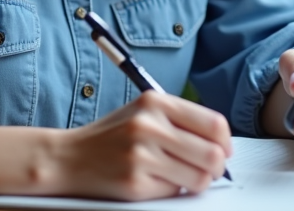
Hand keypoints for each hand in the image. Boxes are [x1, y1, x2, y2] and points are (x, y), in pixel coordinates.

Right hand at [53, 91, 231, 200]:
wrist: (69, 157)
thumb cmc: (112, 135)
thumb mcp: (143, 112)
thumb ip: (180, 119)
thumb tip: (221, 142)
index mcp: (155, 102)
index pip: (213, 123)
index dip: (225, 142)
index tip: (223, 149)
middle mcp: (149, 125)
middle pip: (212, 154)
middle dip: (216, 166)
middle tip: (208, 169)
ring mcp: (141, 155)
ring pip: (199, 178)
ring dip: (197, 181)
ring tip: (183, 175)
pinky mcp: (136, 183)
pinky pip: (175, 192)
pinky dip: (172, 189)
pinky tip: (157, 180)